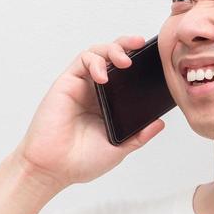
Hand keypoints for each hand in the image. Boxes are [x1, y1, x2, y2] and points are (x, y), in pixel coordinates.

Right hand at [16, 35, 165, 188]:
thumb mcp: (118, 148)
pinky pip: (82, 61)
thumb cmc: (80, 161)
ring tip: (125, 61)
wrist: (54, 169)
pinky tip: (103, 75)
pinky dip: (94, 61)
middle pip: (112, 58)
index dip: (138, 63)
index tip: (155, 59)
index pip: (126, 76)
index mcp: (109, 105)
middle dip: (127, 45)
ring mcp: (81, 86)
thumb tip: (159, 123)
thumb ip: (138, 135)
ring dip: (112, 50)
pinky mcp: (66, 84)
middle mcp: (95, 92)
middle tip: (140, 45)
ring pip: (97, 54)